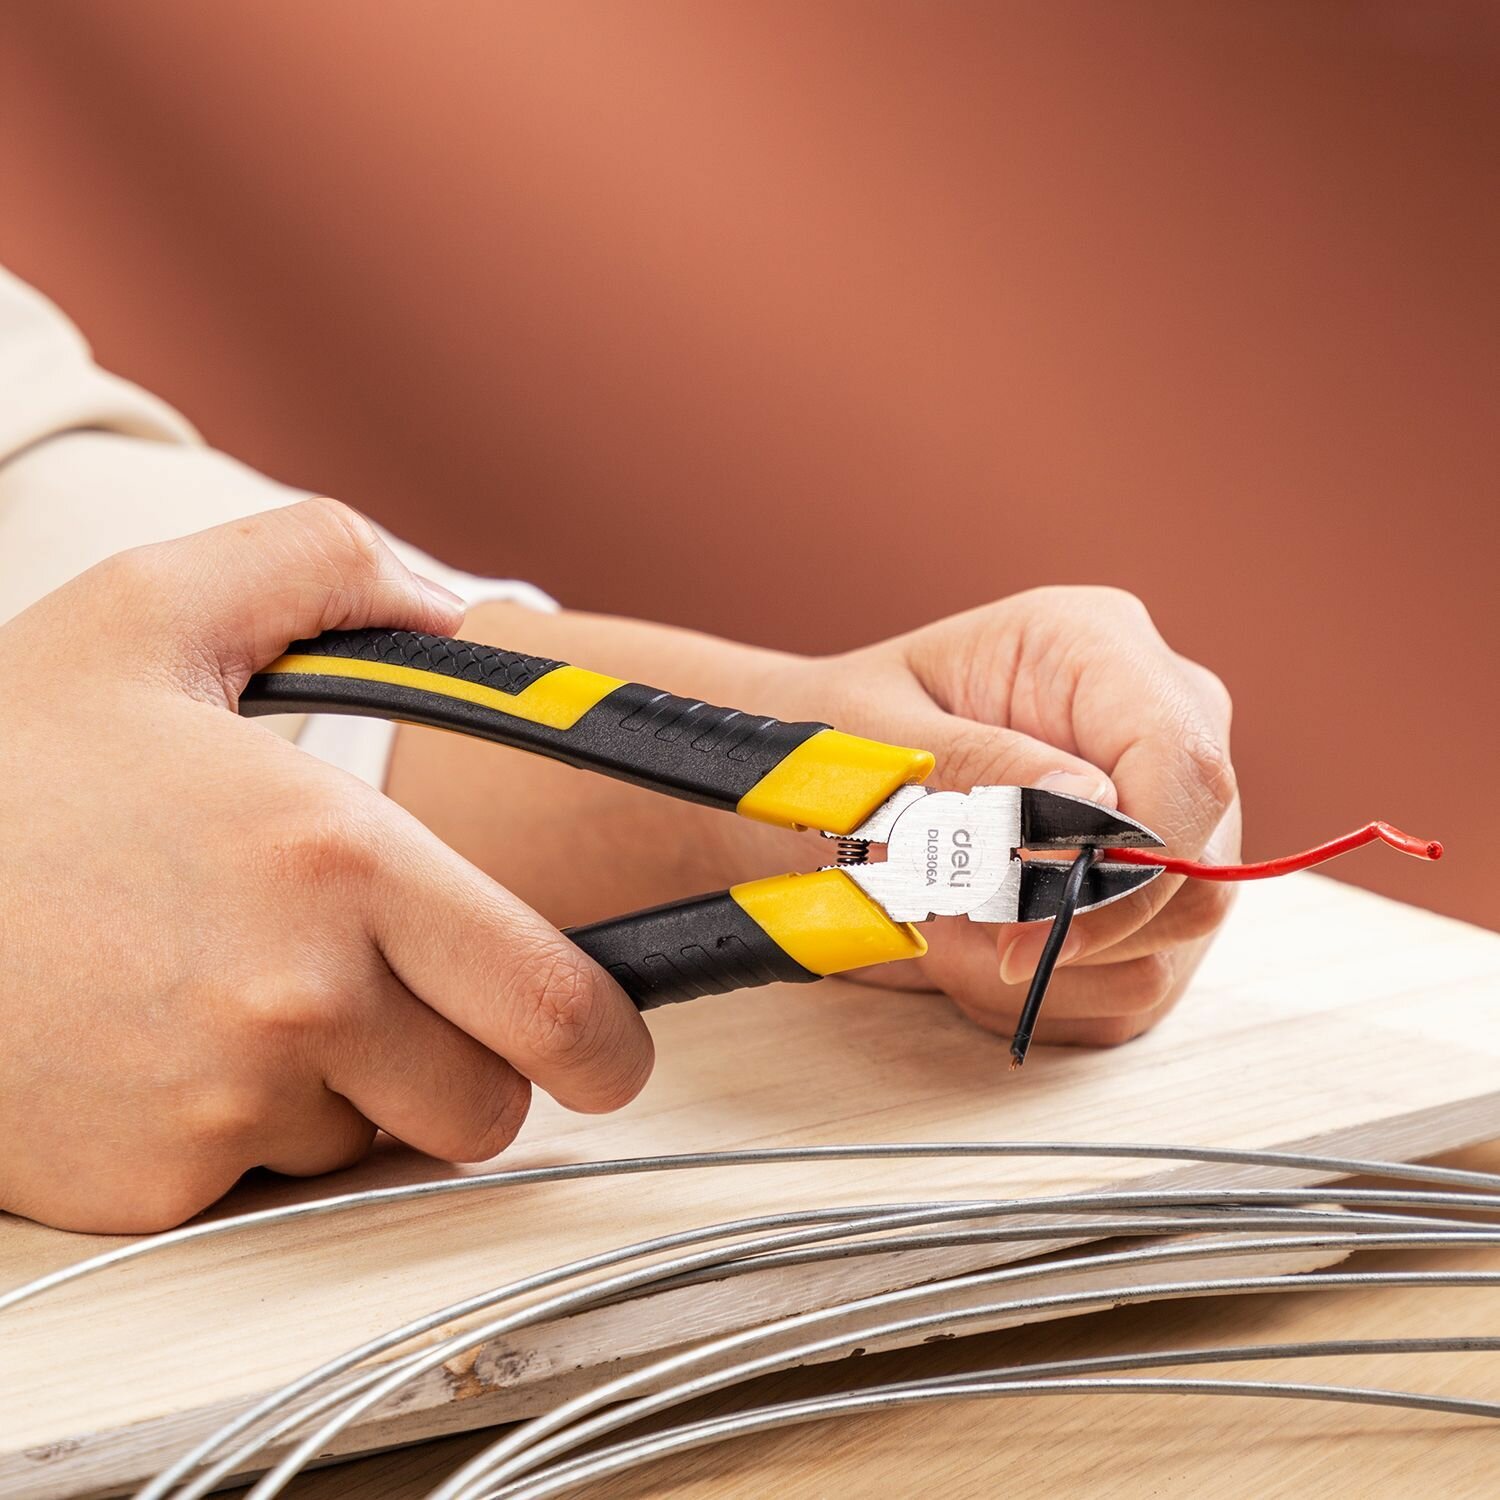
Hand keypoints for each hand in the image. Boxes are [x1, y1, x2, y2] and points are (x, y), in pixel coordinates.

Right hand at [0, 501, 650, 1232]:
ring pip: (378, 1141)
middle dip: (478, 1065)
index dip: (604, 1038)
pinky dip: (254, 1133)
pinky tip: (177, 1048)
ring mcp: (221, 1107)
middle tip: (416, 1005)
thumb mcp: (156, 609)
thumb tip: (459, 607)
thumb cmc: (3, 759)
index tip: (607, 1043)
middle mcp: (298, 998)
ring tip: (252, 996)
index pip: (553, 1004)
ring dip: (355, 1089)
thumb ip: (327, 567)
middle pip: (488, 1104)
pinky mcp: (151, 1188)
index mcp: (338, 860)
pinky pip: (270, 1184)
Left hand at [400, 589, 1236, 1050]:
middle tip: (954, 935)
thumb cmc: (825, 752)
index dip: (1128, 864)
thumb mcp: (870, 749)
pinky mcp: (1144, 898)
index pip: (1186, 765)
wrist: (804, 803)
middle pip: (1198, 865)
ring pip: (1173, 944)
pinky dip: (1049, 998)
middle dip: (1073, 929)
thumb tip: (1087, 826)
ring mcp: (1160, 816)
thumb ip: (976, 779)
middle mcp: (1153, 721)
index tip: (1021, 924)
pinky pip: (1138, 989)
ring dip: (1049, 970)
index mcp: (1094, 648)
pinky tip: (974, 954)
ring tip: (946, 933)